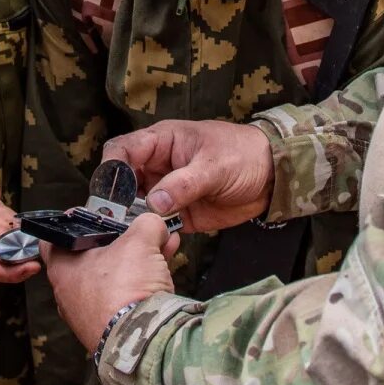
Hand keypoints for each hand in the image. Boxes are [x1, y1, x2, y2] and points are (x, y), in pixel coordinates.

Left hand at [47, 213, 179, 350]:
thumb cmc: (125, 288)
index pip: (55, 238)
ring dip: (136, 263)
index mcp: (62, 269)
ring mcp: (88, 315)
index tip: (94, 217)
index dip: (74, 223)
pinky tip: (164, 273)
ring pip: (112, 279)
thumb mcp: (140, 241)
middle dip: (119, 244)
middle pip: (91, 258)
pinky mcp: (108, 331)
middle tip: (139, 234)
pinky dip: (140, 285)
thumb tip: (154, 223)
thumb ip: (147, 225)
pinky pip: (124, 299)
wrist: (141, 340)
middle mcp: (68, 294)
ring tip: (162, 249)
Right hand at [106, 119, 274, 233]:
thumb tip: (154, 202)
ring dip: (132, 220)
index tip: (111, 192)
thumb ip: (184, 183)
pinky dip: (153, 233)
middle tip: (116, 220)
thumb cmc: (244, 155)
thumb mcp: (214, 166)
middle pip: (123, 182)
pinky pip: (157, 224)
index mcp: (162, 142)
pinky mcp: (179, 213)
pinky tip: (155, 241)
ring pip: (136, 206)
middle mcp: (158, 166)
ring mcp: (167, 191)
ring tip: (133, 233)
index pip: (123, 150)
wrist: (272, 177)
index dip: (112, 169)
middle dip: (117, 200)